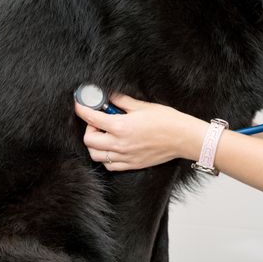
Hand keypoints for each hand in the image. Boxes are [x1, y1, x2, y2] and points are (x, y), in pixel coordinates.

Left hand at [74, 94, 207, 170]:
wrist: (183, 138)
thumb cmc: (167, 120)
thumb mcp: (142, 106)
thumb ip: (122, 101)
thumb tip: (110, 96)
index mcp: (121, 127)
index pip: (91, 118)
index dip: (82, 109)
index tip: (79, 105)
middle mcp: (120, 144)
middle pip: (89, 140)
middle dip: (89, 128)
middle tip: (98, 121)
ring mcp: (125, 157)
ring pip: (96, 155)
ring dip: (95, 145)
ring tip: (105, 135)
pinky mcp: (132, 165)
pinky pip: (109, 165)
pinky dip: (106, 157)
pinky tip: (113, 147)